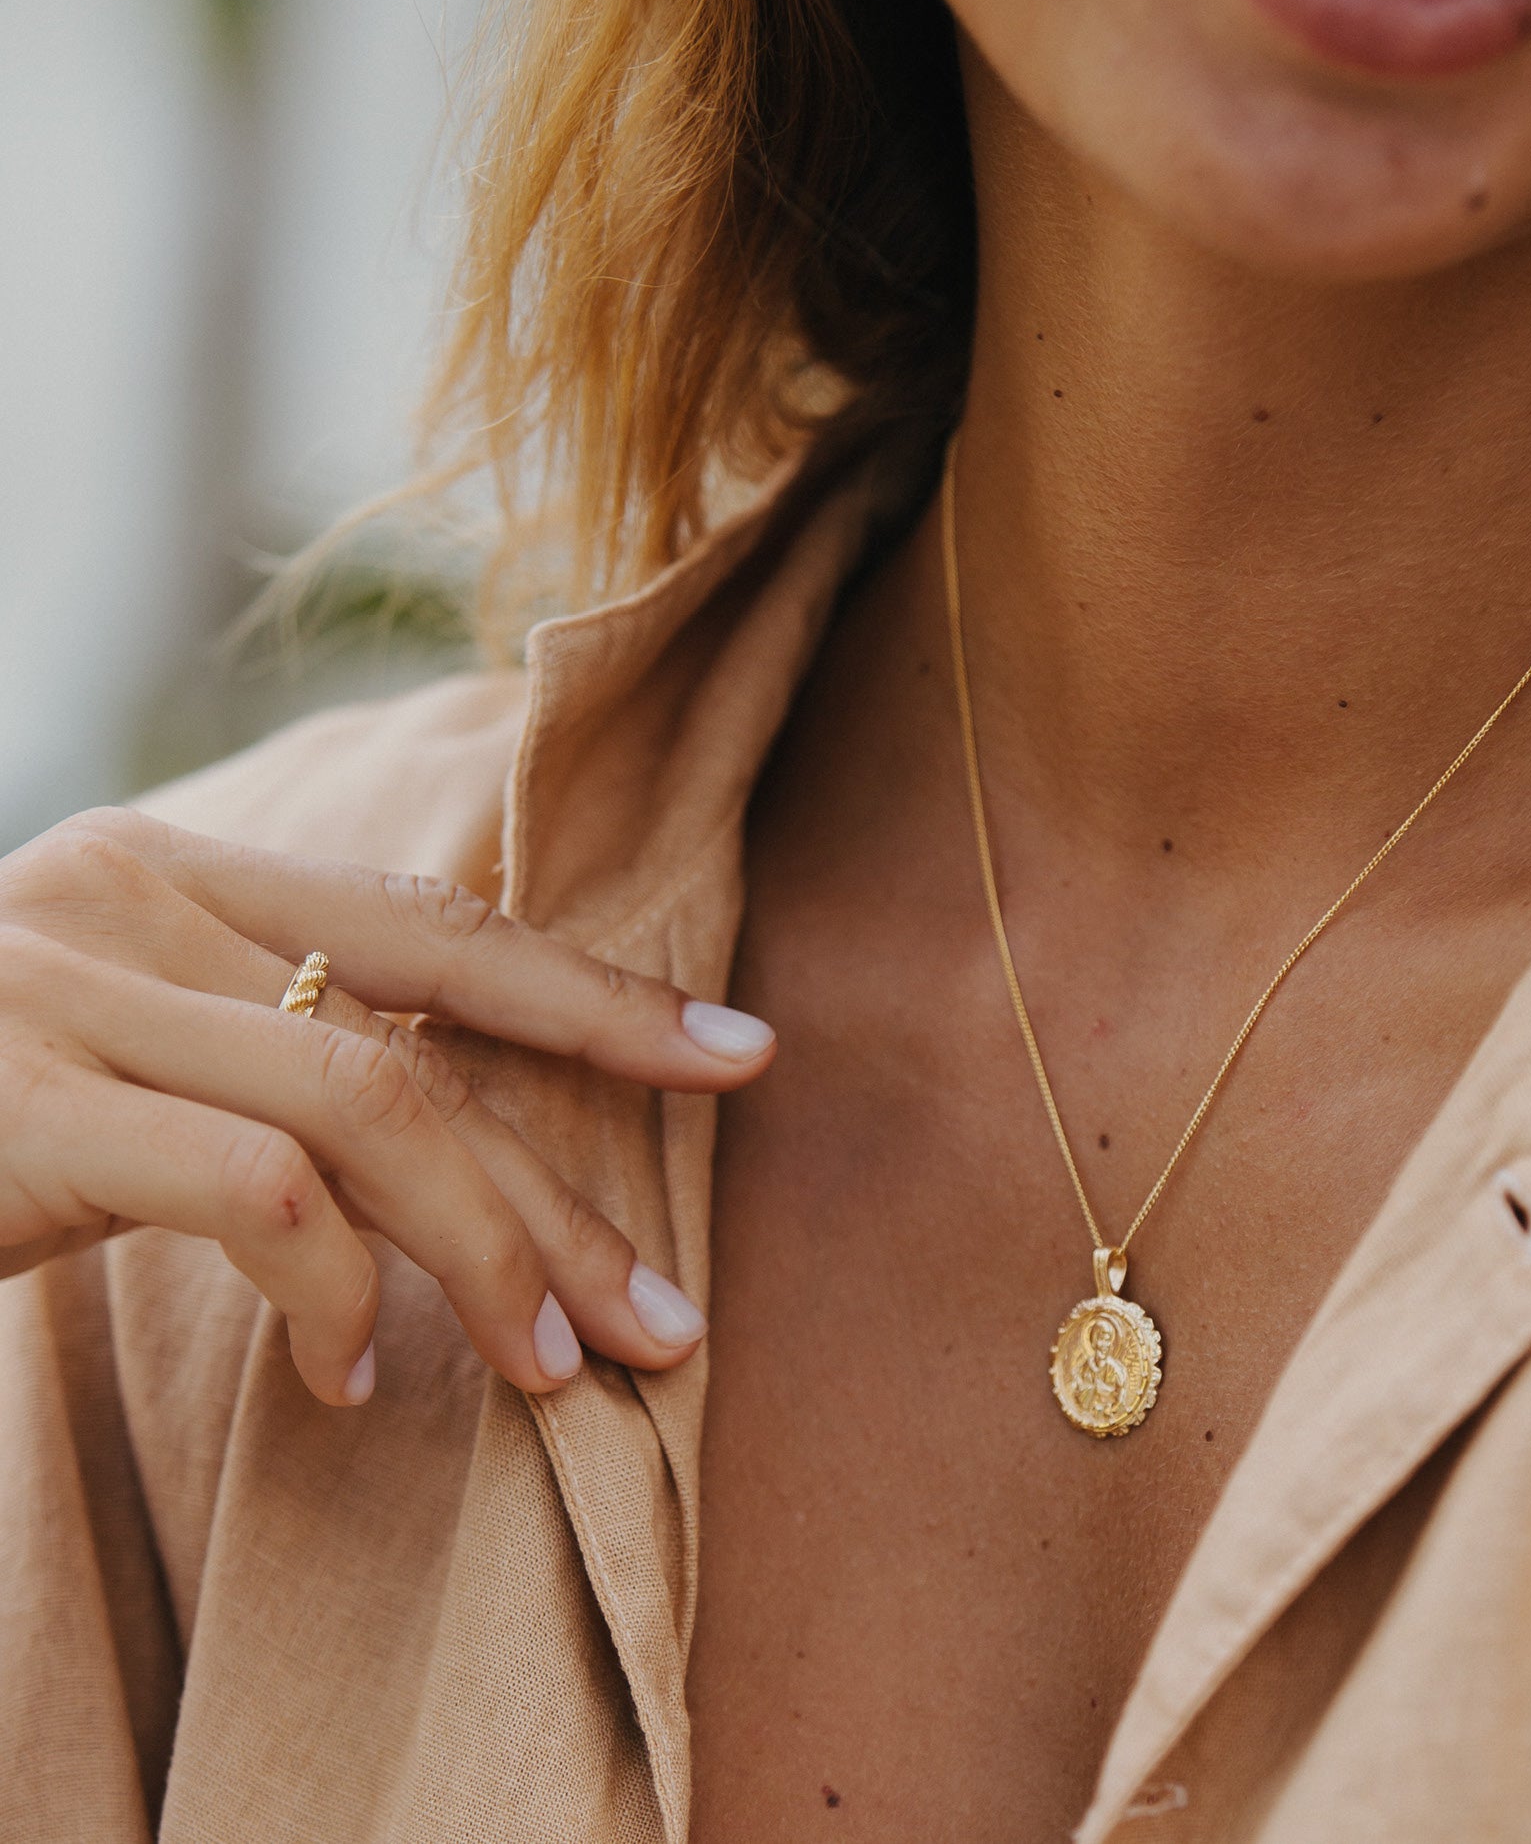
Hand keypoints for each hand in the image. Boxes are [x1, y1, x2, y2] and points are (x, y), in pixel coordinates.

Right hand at [0, 808, 774, 1405]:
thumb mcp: (120, 1052)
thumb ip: (263, 1054)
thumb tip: (446, 1150)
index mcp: (176, 873)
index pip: (437, 924)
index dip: (598, 993)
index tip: (738, 1055)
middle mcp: (129, 897)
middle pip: (427, 1019)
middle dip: (575, 1164)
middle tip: (673, 1307)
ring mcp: (62, 991)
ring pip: (366, 1103)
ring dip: (490, 1247)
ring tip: (557, 1368)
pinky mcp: (8, 1104)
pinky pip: (247, 1189)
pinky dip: (332, 1290)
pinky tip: (348, 1377)